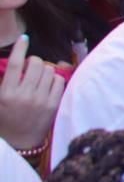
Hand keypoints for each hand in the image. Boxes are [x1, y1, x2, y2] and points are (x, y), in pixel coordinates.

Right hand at [0, 37, 64, 151]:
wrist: (20, 142)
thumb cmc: (5, 119)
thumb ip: (4, 81)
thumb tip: (13, 62)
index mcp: (6, 94)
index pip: (14, 65)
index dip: (19, 49)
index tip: (24, 39)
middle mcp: (24, 96)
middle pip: (35, 64)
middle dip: (33, 61)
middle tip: (29, 67)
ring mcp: (41, 101)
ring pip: (49, 70)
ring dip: (44, 70)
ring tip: (38, 78)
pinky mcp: (53, 105)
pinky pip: (59, 81)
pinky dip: (54, 79)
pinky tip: (47, 85)